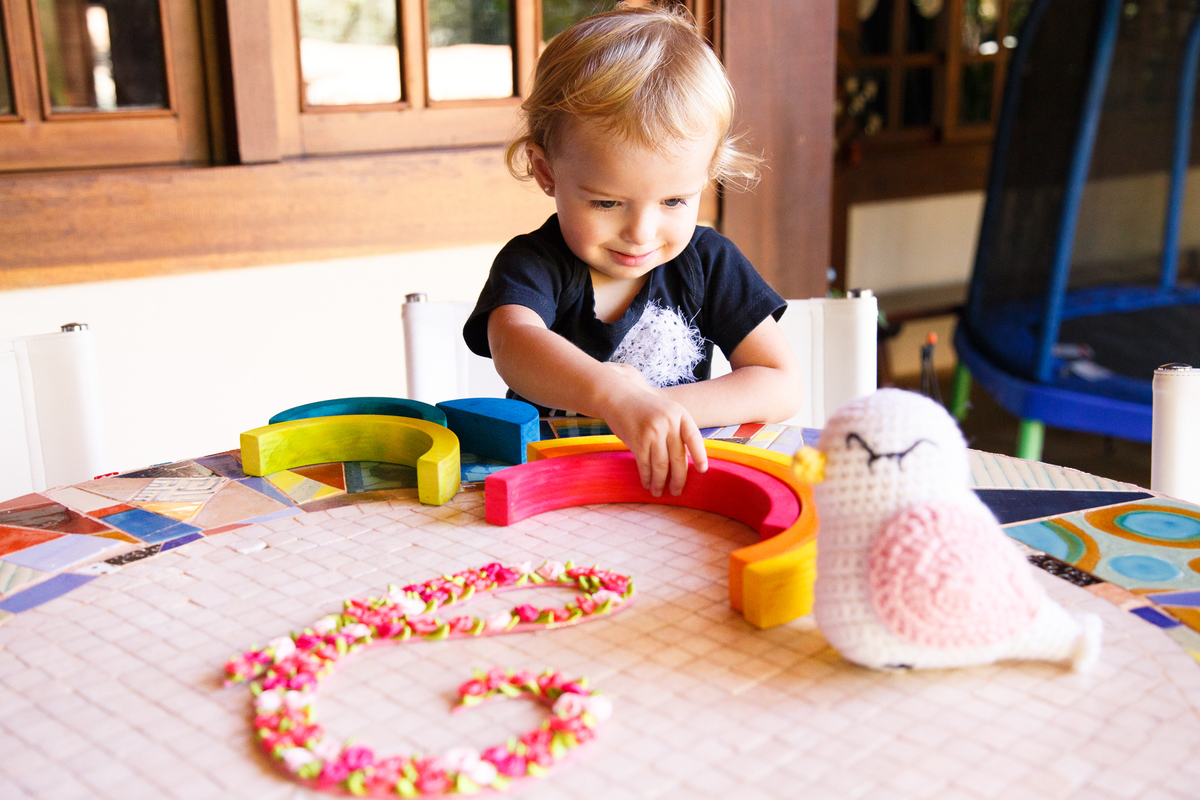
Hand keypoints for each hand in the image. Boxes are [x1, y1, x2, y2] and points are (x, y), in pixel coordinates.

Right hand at [599, 370, 708, 496]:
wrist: (618, 397)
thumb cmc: (644, 408)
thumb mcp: (666, 412)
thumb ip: (677, 431)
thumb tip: (687, 462)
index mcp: (680, 414)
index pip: (694, 438)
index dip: (700, 456)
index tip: (702, 471)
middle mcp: (668, 422)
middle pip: (678, 456)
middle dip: (679, 478)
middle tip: (677, 491)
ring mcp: (653, 431)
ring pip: (661, 464)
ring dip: (660, 482)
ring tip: (659, 492)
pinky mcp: (637, 440)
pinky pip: (645, 464)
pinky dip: (646, 476)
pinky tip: (647, 483)